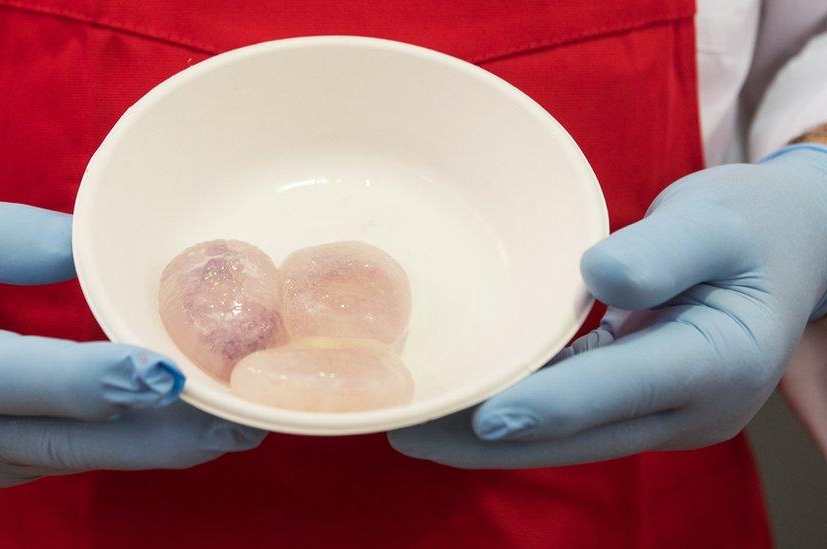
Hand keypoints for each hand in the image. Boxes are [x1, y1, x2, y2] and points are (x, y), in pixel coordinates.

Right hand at [0, 194, 263, 488]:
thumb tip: (105, 253)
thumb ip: (12, 238)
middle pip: (77, 439)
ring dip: (165, 441)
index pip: (27, 378)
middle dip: (167, 432)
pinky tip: (191, 420)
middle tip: (244, 417)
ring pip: (87, 455)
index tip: (171, 374)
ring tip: (241, 420)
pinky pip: (78, 452)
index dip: (103, 378)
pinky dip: (134, 436)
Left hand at [389, 144, 826, 467]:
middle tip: (409, 431)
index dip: (550, 404)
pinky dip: (517, 414)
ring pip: (566, 436)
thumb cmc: (750, 227)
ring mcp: (664, 413)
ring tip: (415, 427)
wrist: (785, 250)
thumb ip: (664, 251)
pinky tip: (461, 407)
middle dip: (490, 439)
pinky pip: (570, 416)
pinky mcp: (637, 402)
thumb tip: (598, 274)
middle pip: (578, 434)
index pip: (621, 387)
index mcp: (718, 361)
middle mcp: (691, 407)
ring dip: (492, 436)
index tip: (483, 415)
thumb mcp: (717, 222)